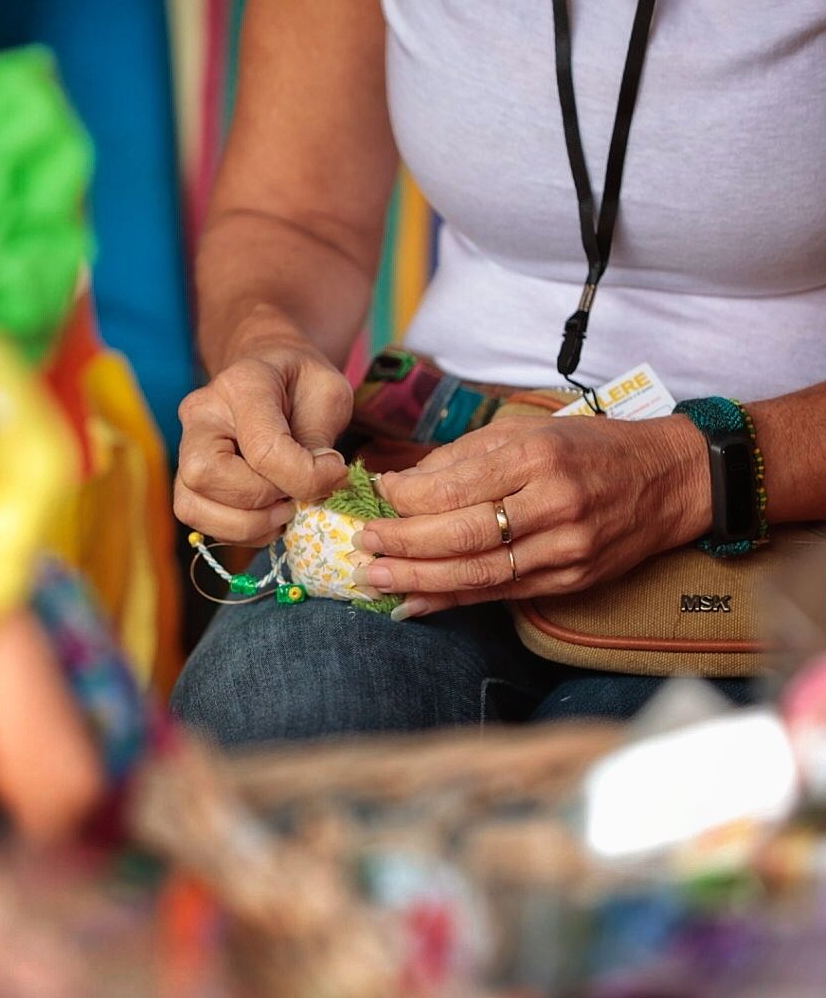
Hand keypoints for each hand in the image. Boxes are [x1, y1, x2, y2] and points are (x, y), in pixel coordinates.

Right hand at [175, 342, 352, 544]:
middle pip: (207, 475)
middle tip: (296, 495)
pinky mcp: (186, 476)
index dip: (305, 476)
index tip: (337, 474)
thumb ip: (321, 438)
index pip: (263, 448)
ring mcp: (186, 446)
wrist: (270, 374)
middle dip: (260, 502)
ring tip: (283, 511)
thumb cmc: (302, 383)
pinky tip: (267, 517)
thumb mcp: (329, 393)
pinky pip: (197, 518)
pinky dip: (237, 531)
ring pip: (192, 504)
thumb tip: (319, 484)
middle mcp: (201, 414)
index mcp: (241, 385)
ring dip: (245, 524)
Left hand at [353, 414, 711, 618]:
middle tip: (363, 544)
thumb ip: (463, 458)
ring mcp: (565, 549)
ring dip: (419, 579)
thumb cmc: (589, 448)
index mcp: (538, 458)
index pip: (457, 487)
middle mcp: (553, 506)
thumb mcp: (527, 432)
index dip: (409, 498)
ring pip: (479, 573)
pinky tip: (414, 601)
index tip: (377, 497)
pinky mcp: (570, 580)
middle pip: (463, 535)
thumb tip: (401, 485)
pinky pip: (500, 593)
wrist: (671, 480)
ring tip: (375, 577)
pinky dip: (452, 600)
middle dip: (404, 544)